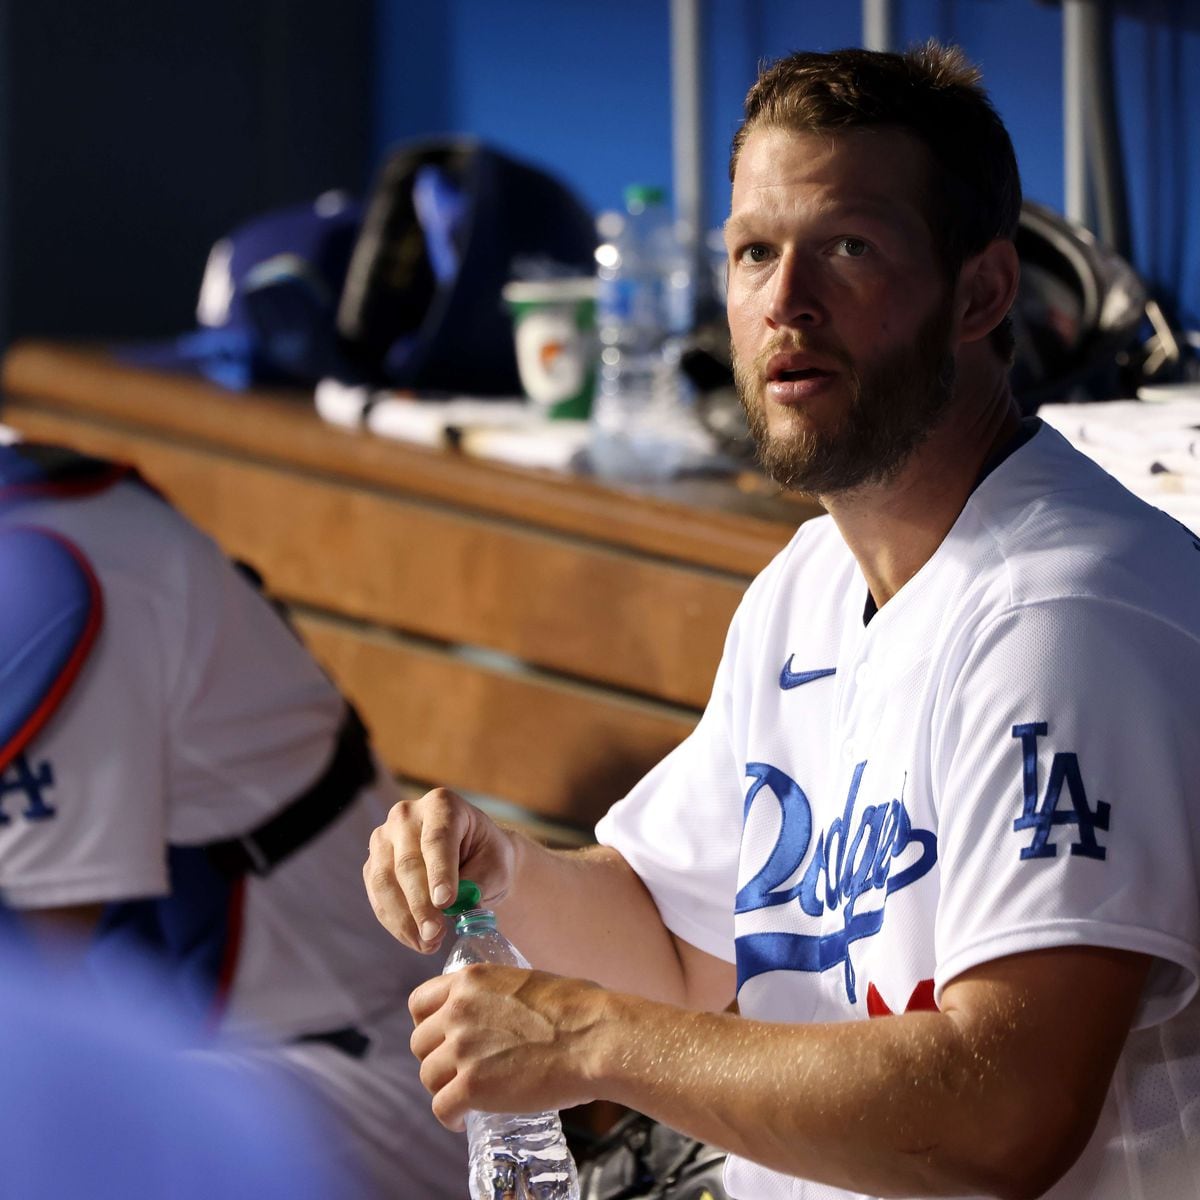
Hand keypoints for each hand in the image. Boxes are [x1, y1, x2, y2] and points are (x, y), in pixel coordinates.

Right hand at [364, 787, 517, 952]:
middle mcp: (406, 815)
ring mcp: (384, 838)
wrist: (472, 859)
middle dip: (421, 904)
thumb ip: (479, 882)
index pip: (437, 838)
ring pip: (385, 882)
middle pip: (407, 862)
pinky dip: (396, 922)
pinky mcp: (373, 864)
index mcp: (442, 805)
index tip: (446, 902)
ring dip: (405, 919)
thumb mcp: (496, 866)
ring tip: (428, 943)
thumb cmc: (487, 857)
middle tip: (435, 935)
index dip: (440, 871)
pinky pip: (377, 897)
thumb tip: (458, 904)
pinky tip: (415, 939)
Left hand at [409, 964, 605, 1130]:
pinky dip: (451, 1118)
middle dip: (436, 1058)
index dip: (429, 1023)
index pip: (420, 1003)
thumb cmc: (576, 1008)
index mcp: (471, 980)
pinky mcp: (472, 1086)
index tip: (443, 1037)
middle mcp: (458, 1010)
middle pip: (420, 1043)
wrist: (593, 1038)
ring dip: (444, 1088)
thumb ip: (496, 995)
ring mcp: (462, 1049)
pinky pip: (442, 1108)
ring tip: (464, 1096)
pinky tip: (464, 1119)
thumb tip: (498, 1011)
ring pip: (428, 1077)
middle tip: (458, 1070)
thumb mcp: (524, 980)